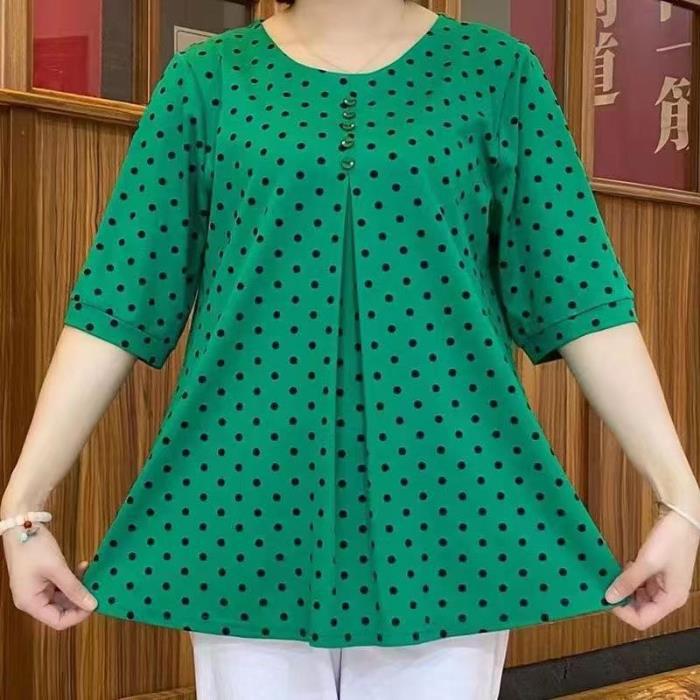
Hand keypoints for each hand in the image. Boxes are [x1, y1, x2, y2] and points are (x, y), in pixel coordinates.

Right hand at [2, 523, 96, 629]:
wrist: (22, 525)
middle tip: (97, 588)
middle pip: (61, 610)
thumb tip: (92, 605)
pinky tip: (83, 566)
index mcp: (31, 603)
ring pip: (64, 597)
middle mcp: (33, 599)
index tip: (95, 603)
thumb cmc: (34, 548)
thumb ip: (74, 588)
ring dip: (79, 587)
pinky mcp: (43, 578)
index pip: (58, 621)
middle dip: (80, 600)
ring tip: (90, 574)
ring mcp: (38, 588)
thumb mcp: (57, 569)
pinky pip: (61, 585)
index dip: (78, 616)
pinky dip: (73, 578)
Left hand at [604, 509, 699, 629]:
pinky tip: (623, 567)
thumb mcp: (646, 562)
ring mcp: (663, 585)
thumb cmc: (672, 541)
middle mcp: (668, 596)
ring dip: (625, 588)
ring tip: (613, 576)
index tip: (607, 600)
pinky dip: (629, 578)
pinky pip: (640, 583)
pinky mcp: (658, 574)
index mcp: (671, 600)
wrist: (681, 520)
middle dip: (622, 599)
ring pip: (638, 596)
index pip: (642, 620)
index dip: (623, 613)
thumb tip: (610, 596)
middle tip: (606, 587)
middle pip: (640, 609)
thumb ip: (628, 581)